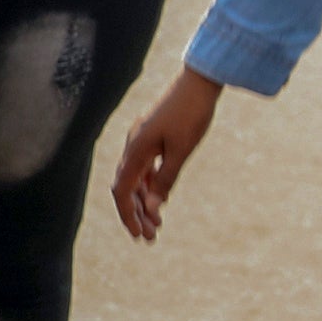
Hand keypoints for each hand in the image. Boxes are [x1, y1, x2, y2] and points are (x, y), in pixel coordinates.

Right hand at [112, 71, 222, 241]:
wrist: (199, 82)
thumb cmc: (192, 115)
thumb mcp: (182, 151)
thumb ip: (165, 179)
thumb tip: (153, 207)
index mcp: (137, 149)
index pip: (122, 191)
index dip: (128, 215)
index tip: (139, 235)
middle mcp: (134, 145)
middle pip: (127, 187)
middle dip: (137, 214)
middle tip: (151, 237)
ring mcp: (142, 140)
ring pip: (136, 178)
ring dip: (144, 202)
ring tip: (157, 224)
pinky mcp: (152, 136)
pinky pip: (145, 168)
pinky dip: (150, 186)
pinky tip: (160, 199)